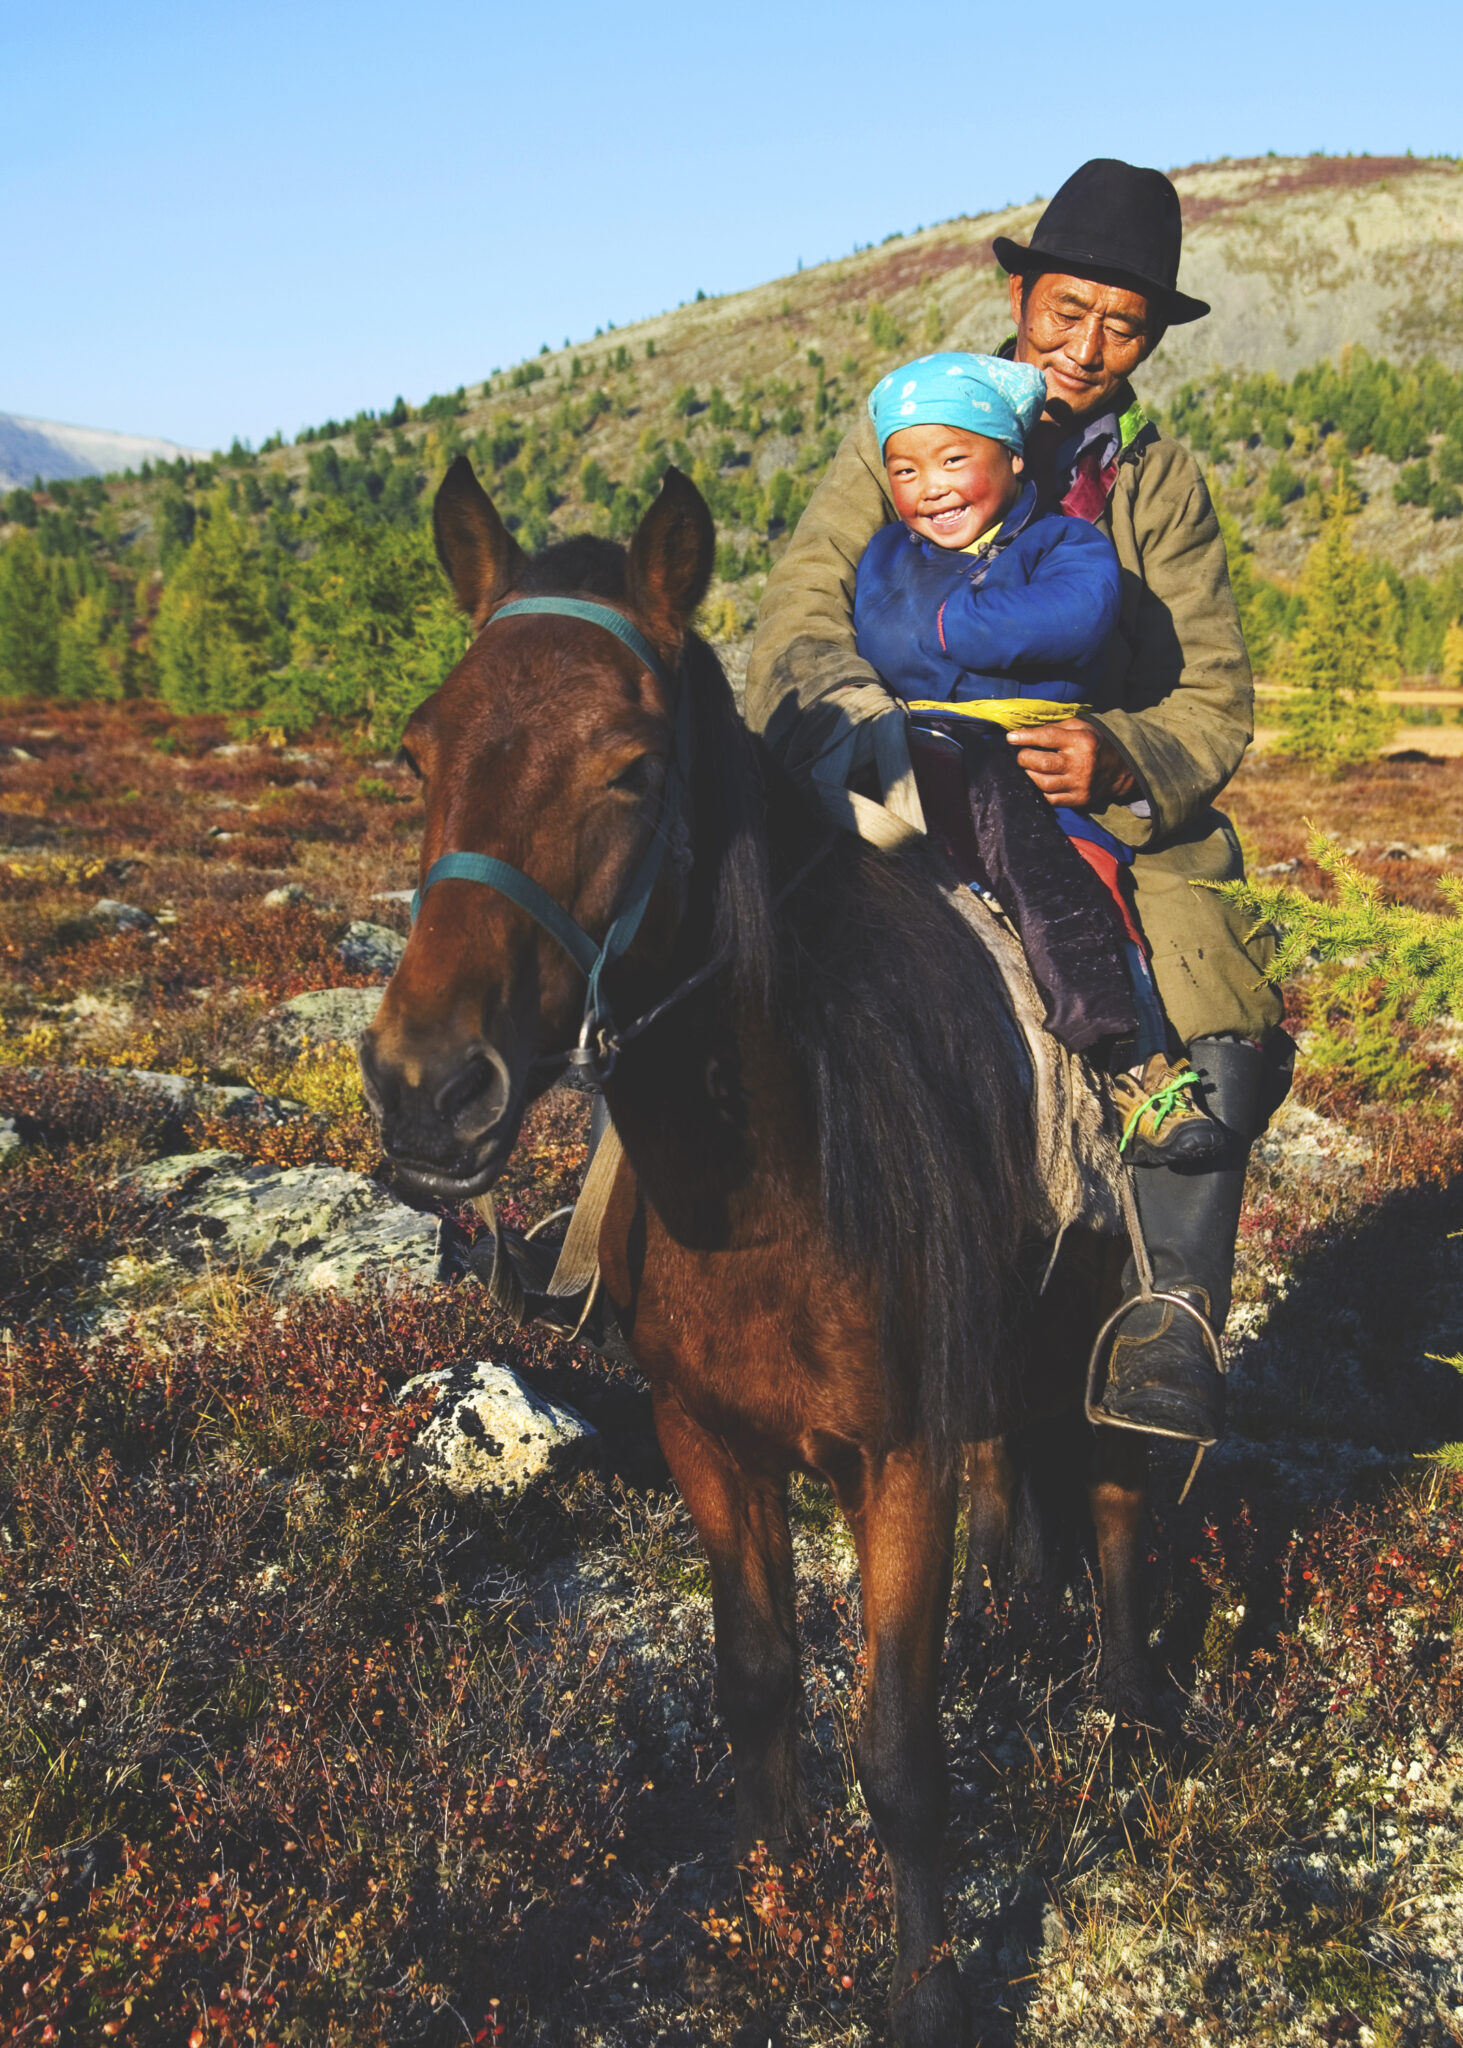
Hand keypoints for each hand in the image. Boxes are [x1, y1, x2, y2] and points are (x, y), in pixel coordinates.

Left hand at [1006, 718, 1136, 808]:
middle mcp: (1081, 764)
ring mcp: (1080, 784)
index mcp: (1081, 741)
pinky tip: (1041, 781)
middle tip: (1022, 755)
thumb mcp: (1079, 726)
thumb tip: (1024, 732)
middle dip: (1024, 758)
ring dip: (1030, 775)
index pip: (1048, 738)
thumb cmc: (1092, 742)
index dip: (1026, 738)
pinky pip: (1051, 799)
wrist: (1119, 767)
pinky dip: (1041, 790)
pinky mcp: (1079, 800)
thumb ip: (1054, 728)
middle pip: (1043, 764)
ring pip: (1044, 784)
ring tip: (1030, 767)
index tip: (1010, 738)